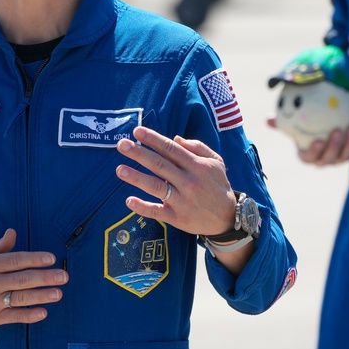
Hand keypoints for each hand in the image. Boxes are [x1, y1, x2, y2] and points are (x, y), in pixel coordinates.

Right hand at [0, 229, 67, 326]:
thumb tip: (13, 232)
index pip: (15, 260)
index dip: (34, 259)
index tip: (51, 258)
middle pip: (21, 280)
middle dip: (44, 278)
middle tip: (63, 276)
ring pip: (20, 298)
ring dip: (41, 296)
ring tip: (58, 293)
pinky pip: (14, 316)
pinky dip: (29, 315)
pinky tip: (43, 312)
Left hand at [115, 126, 234, 236]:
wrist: (228, 217)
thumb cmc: (218, 185)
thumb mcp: (216, 162)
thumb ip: (197, 147)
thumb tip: (175, 138)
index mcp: (197, 165)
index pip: (171, 149)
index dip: (153, 139)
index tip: (137, 131)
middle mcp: (188, 182)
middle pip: (159, 165)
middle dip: (139, 153)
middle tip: (121, 144)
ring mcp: (182, 201)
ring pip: (156, 187)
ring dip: (136, 177)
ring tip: (120, 170)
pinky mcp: (177, 218)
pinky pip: (157, 212)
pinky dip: (143, 207)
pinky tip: (129, 200)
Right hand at [266, 108, 348, 166]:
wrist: (326, 126)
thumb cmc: (305, 127)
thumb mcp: (294, 126)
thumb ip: (281, 124)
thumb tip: (267, 119)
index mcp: (309, 156)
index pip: (309, 158)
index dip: (314, 152)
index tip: (317, 141)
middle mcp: (326, 160)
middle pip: (331, 158)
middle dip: (335, 146)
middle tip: (338, 130)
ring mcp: (341, 157)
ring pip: (348, 153)